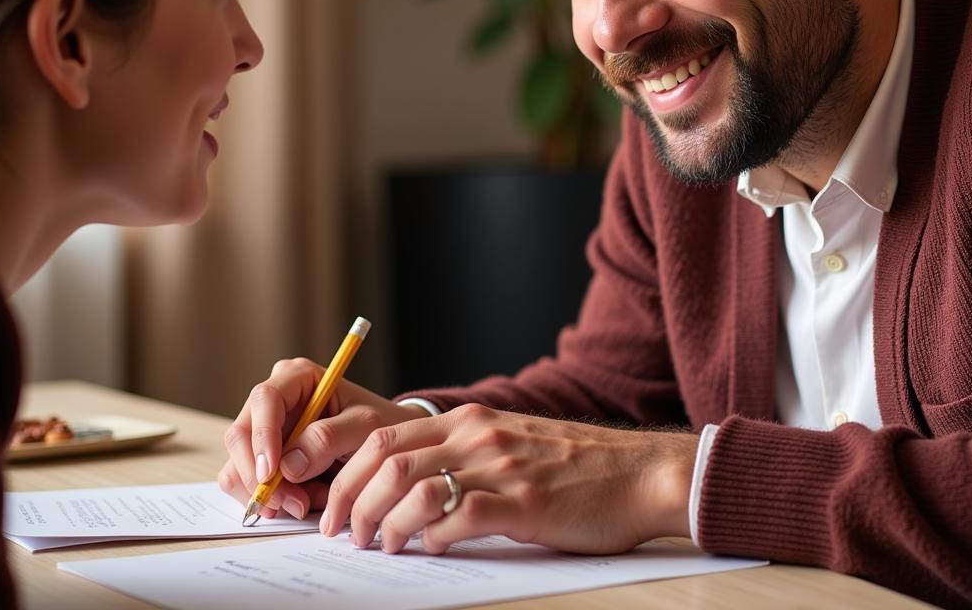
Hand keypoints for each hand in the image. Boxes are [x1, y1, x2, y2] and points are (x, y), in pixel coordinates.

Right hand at [218, 358, 428, 520]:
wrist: (383, 445)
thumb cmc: (377, 425)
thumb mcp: (365, 426)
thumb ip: (328, 438)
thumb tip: (288, 464)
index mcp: (296, 377)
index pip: (264, 399)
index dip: (261, 436)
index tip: (270, 473)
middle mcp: (272, 400)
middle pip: (241, 436)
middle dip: (261, 477)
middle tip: (294, 503)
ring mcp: (264, 430)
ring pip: (239, 466)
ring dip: (270, 493)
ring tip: (311, 501)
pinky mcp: (263, 457)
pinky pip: (250, 485)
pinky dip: (274, 500)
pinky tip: (306, 500)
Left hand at [322, 403, 697, 554]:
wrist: (637, 471)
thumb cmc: (574, 466)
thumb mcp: (510, 443)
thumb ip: (464, 454)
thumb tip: (409, 491)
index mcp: (470, 420)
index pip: (384, 438)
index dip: (347, 474)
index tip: (334, 509)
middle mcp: (478, 435)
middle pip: (386, 461)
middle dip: (351, 502)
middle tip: (343, 536)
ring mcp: (500, 466)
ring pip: (412, 488)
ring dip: (383, 524)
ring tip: (381, 549)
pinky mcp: (524, 503)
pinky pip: (458, 518)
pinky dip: (432, 538)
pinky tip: (430, 551)